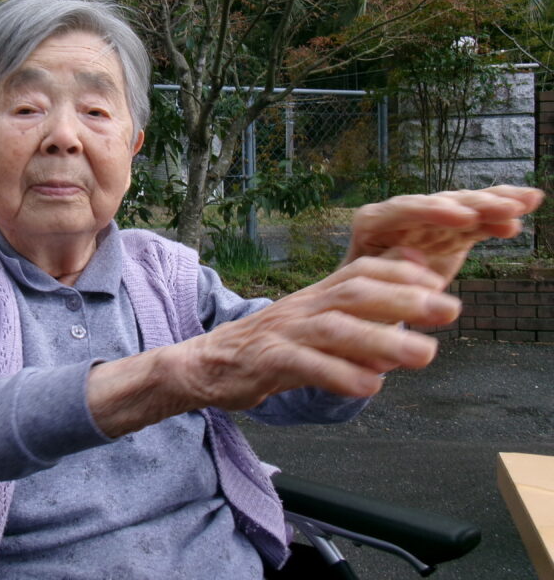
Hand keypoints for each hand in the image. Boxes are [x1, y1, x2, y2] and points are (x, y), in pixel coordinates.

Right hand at [167, 256, 453, 412]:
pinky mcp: (265, 361)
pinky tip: (369, 386)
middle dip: (406, 299)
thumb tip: (408, 314)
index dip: (401, 271)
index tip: (439, 280)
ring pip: (335, 329)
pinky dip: (339, 374)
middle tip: (450, 310)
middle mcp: (303, 307)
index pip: (361, 270)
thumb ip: (357, 319)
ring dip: (383, 339)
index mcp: (317, 297)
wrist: (206, 363)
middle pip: (355, 293)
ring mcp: (283, 332)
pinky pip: (304, 364)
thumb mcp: (314, 324)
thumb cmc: (269, 346)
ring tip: (424, 354)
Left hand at [343, 186, 543, 283]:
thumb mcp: (363, 285)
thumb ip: (386, 267)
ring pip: (462, 208)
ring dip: (495, 203)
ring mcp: (427, 222)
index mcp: (372, 223)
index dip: (434, 211)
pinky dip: (499, 215)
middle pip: (439, 204)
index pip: (402, 210)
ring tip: (525, 202)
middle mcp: (400, 215)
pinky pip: (476, 221)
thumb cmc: (357, 295)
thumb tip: (412, 256)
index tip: (464, 217)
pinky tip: (527, 203)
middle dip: (473, 205)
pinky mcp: (449, 232)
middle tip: (506, 208)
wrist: (364, 302)